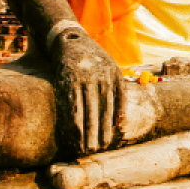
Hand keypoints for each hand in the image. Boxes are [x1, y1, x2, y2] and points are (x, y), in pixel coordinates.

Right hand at [50, 27, 122, 156]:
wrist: (71, 40)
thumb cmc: (93, 59)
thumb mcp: (111, 70)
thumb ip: (117, 92)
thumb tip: (119, 121)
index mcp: (114, 75)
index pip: (117, 103)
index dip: (113, 122)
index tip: (110, 138)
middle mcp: (101, 77)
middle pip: (103, 110)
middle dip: (101, 132)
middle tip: (99, 148)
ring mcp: (85, 79)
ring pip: (88, 110)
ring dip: (88, 131)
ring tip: (87, 147)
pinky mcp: (69, 81)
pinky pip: (73, 105)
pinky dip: (74, 121)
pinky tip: (75, 133)